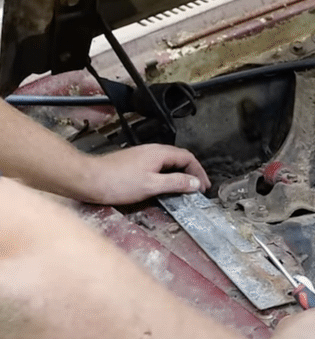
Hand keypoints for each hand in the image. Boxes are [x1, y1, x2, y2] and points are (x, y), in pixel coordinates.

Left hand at [80, 144, 211, 204]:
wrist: (87, 179)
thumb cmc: (117, 183)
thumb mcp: (151, 186)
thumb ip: (176, 183)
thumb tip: (196, 183)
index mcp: (159, 153)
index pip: (188, 158)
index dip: (199, 172)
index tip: (204, 187)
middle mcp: (152, 150)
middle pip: (179, 158)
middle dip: (191, 172)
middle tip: (197, 188)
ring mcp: (142, 155)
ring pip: (168, 162)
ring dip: (180, 173)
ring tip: (184, 188)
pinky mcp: (134, 162)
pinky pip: (158, 165)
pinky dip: (167, 174)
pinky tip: (164, 185)